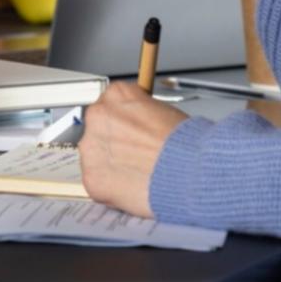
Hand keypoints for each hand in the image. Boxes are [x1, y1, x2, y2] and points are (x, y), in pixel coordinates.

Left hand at [78, 81, 187, 217]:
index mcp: (116, 94)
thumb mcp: (163, 111)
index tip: (132, 130)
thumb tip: (137, 124)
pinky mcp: (92, 177)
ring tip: (137, 172)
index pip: (110, 103)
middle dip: (114, 141)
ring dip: (110, 163)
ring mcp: (91, 147)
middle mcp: (98, 116)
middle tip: (135, 154)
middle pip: (99, 128)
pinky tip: (131, 185)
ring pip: (94, 155)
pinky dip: (110, 187)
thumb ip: (140, 114)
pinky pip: (96, 181)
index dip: (124, 120)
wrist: (188, 169)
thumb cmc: (183, 142)